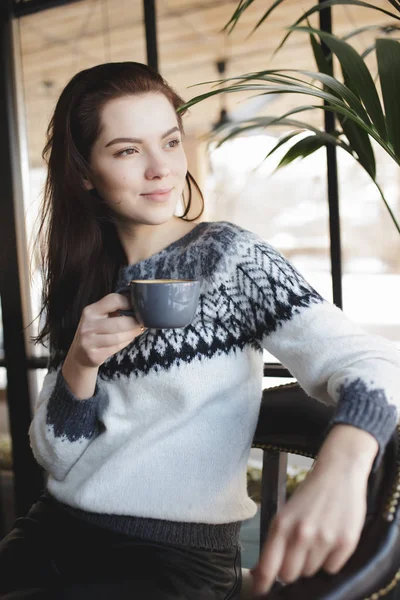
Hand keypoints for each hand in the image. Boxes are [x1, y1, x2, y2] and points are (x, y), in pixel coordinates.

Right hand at [66, 293, 142, 369]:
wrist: (79, 355)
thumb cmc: (95, 332)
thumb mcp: (99, 317)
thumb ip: (114, 308)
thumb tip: (138, 300)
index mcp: (91, 311)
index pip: (114, 300)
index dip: (129, 302)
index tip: (138, 307)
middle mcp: (88, 324)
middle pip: (120, 322)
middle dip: (135, 322)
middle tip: (144, 321)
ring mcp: (89, 341)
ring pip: (119, 336)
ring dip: (133, 333)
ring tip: (139, 330)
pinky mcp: (94, 355)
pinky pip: (117, 347)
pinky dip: (126, 342)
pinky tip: (129, 339)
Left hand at [251, 425, 377, 596]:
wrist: (339, 471)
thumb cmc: (311, 492)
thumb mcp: (287, 512)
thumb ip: (277, 540)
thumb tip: (263, 571)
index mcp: (282, 524)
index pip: (268, 565)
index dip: (263, 583)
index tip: (260, 592)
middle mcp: (301, 534)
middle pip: (289, 575)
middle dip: (291, 569)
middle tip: (297, 553)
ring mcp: (324, 539)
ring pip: (311, 572)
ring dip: (312, 561)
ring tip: (317, 537)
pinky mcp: (345, 542)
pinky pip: (332, 568)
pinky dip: (331, 558)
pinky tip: (331, 537)